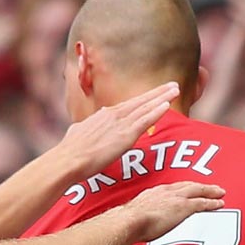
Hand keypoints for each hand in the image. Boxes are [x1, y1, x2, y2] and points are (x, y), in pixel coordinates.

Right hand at [55, 82, 178, 178]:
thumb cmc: (70, 151)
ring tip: (175, 89)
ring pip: (146, 107)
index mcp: (103, 115)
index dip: (142, 100)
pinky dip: (156, 111)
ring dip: (162, 97)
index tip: (153, 95)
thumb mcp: (77, 133)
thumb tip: (81, 128)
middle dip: (157, 92)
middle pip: (140, 101)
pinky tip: (167, 104)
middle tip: (172, 85)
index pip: (127, 106)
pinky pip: (145, 120)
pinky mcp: (125, 135)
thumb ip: (85, 129)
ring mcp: (120, 123)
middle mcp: (113, 114)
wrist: (69, 159)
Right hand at [123, 181, 225, 241]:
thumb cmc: (128, 222)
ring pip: (198, 190)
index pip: (173, 187)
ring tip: (220, 192)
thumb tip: (138, 226)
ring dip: (210, 191)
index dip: (184, 188)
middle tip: (211, 187)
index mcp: (154, 192)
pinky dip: (212, 202)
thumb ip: (141, 217)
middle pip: (188, 185)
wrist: (129, 221)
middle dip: (200, 186)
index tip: (190, 189)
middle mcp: (166, 191)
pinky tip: (220, 204)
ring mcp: (176, 198)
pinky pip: (202, 203)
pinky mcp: (183, 207)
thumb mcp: (135, 216)